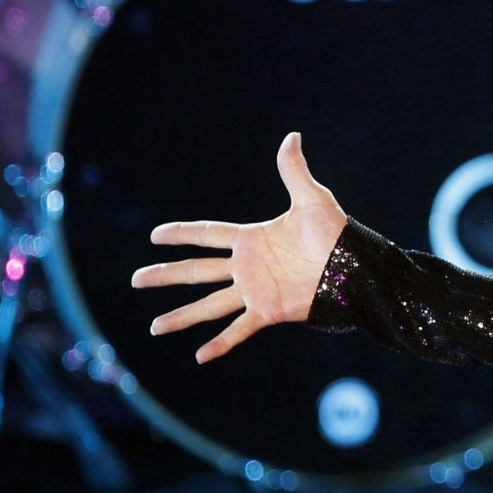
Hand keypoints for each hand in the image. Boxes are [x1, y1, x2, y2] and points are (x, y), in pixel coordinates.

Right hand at [130, 132, 346, 362]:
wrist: (355, 268)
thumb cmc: (337, 234)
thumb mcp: (312, 200)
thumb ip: (293, 171)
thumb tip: (292, 136)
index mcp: (251, 238)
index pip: (207, 234)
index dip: (181, 234)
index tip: (154, 236)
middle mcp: (247, 266)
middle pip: (196, 271)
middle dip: (166, 275)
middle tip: (136, 280)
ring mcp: (255, 291)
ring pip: (209, 304)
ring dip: (181, 316)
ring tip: (154, 328)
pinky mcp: (269, 311)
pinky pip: (239, 329)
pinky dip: (220, 343)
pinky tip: (199, 356)